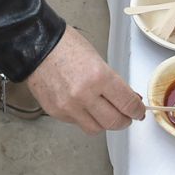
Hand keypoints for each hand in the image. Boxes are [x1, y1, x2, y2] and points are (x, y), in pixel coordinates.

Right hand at [24, 26, 143, 132]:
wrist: (36, 45)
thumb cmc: (65, 46)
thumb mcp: (97, 59)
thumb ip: (113, 82)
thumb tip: (128, 98)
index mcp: (99, 76)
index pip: (128, 104)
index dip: (137, 110)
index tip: (139, 111)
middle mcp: (84, 95)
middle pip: (114, 122)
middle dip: (124, 120)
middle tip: (126, 116)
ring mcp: (69, 106)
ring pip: (96, 128)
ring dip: (104, 122)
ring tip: (104, 112)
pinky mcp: (56, 112)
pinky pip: (78, 123)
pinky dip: (85, 118)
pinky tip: (84, 106)